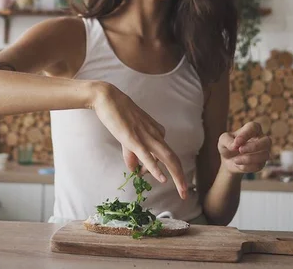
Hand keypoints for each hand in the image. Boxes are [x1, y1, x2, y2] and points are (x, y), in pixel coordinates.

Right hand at [91, 82, 186, 198]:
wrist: (108, 98)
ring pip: (166, 158)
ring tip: (182, 191)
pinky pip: (147, 156)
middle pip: (173, 159)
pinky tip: (162, 178)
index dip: (161, 170)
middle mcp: (155, 134)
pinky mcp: (134, 139)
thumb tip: (135, 170)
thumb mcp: (127, 136)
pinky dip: (155, 168)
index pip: (165, 155)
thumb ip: (132, 153)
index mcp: (156, 132)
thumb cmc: (118, 114)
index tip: (153, 178)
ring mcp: (146, 137)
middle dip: (181, 178)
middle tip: (185, 194)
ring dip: (176, 177)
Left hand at [218, 122, 271, 174]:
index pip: (254, 127)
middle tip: (240, 150)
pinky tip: (239, 165)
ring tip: (236, 160)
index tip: (236, 142)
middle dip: (254, 147)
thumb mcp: (222, 140)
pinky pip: (258, 166)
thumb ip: (227, 140)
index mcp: (252, 128)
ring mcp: (263, 152)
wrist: (228, 161)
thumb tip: (235, 145)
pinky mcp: (262, 163)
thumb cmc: (227, 146)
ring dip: (249, 159)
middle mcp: (261, 139)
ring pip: (264, 155)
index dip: (246, 134)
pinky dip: (247, 167)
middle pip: (267, 141)